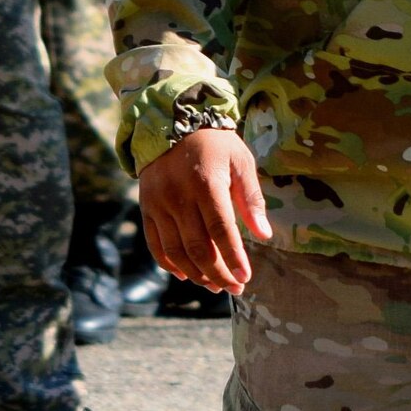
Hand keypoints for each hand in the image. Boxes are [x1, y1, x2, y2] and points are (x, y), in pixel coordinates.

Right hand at [138, 126, 270, 294]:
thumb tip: (264, 234)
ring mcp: (159, 204)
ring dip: (196, 274)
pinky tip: (186, 275)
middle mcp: (178, 196)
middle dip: (218, 273)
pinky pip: (156, 244)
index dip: (233, 258)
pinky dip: (169, 264)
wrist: (171, 122)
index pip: (221, 230)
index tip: (245, 278)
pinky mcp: (146, 208)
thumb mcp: (241, 162)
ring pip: (176, 251)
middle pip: (198, 247)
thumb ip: (251, 199)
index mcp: (206, 184)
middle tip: (234, 288)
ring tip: (215, 286)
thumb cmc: (215, 144)